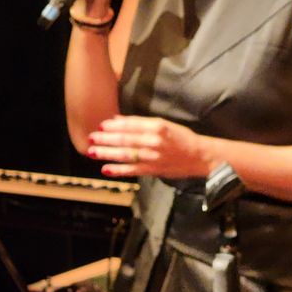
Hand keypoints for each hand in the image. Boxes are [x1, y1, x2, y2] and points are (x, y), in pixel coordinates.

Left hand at [86, 115, 210, 178]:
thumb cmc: (182, 138)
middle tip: (91, 137)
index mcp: (157, 126)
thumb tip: (119, 120)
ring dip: (107, 153)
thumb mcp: (165, 124)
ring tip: (92, 151)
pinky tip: (105, 169)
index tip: (101, 125)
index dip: (114, 126)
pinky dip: (118, 170)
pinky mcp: (153, 170)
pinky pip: (132, 170)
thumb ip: (142, 123)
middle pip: (125, 139)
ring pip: (125, 154)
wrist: (199, 156)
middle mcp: (154, 141)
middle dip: (105, 139)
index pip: (131, 125)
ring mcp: (153, 157)